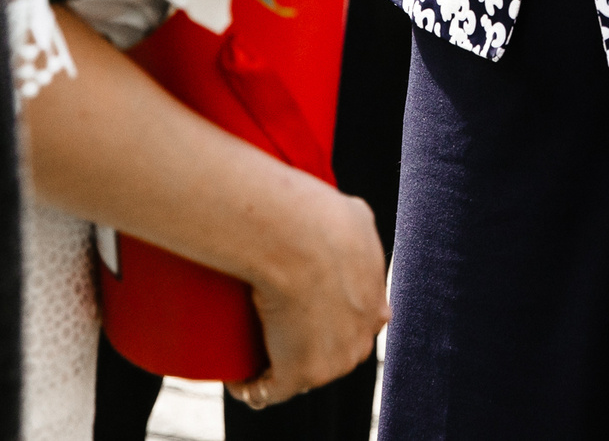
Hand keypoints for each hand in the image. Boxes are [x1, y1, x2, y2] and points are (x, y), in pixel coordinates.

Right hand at [224, 180, 389, 408]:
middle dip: (304, 346)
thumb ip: (355, 225)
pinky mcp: (298, 375)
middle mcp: (359, 342)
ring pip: (301, 373)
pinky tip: (234, 379)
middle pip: (330, 354)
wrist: (297, 239)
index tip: (300, 306)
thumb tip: (345, 221)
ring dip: (276, 366)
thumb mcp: (353, 216)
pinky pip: (268, 392)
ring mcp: (331, 364)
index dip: (329, 319)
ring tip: (246, 351)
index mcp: (374, 306)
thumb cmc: (319, 219)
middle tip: (268, 325)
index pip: (354, 325)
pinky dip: (248, 387)